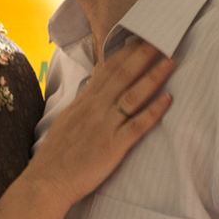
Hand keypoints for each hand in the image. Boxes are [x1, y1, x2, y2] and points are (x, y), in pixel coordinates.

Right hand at [26, 40, 172, 207]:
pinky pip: (137, 125)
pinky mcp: (113, 145)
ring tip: (171, 60)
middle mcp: (95, 108)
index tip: (140, 37)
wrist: (47, 181)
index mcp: (84, 101)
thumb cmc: (57, 155)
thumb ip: (83, 104)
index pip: (107, 70)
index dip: (125, 52)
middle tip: (161, 37)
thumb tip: (93, 90)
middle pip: (122, 75)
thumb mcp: (67, 120)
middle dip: (143, 55)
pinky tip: (169, 99)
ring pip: (133, 95)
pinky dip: (154, 111)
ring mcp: (105, 125)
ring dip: (153, 76)